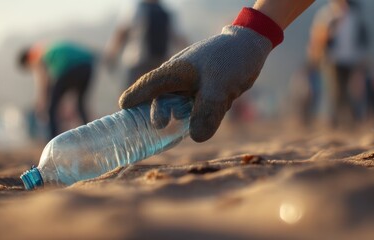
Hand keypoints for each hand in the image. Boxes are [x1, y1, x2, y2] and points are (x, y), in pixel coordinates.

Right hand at [119, 25, 272, 141]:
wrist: (251, 47)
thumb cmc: (231, 60)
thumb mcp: (219, 88)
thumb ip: (207, 112)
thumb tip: (196, 138)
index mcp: (175, 71)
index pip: (148, 85)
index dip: (134, 97)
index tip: (123, 108)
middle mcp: (180, 76)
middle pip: (161, 98)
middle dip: (158, 113)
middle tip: (159, 126)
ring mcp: (192, 83)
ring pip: (180, 104)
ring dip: (180, 116)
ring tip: (179, 129)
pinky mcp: (205, 89)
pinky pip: (195, 105)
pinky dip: (196, 114)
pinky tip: (205, 122)